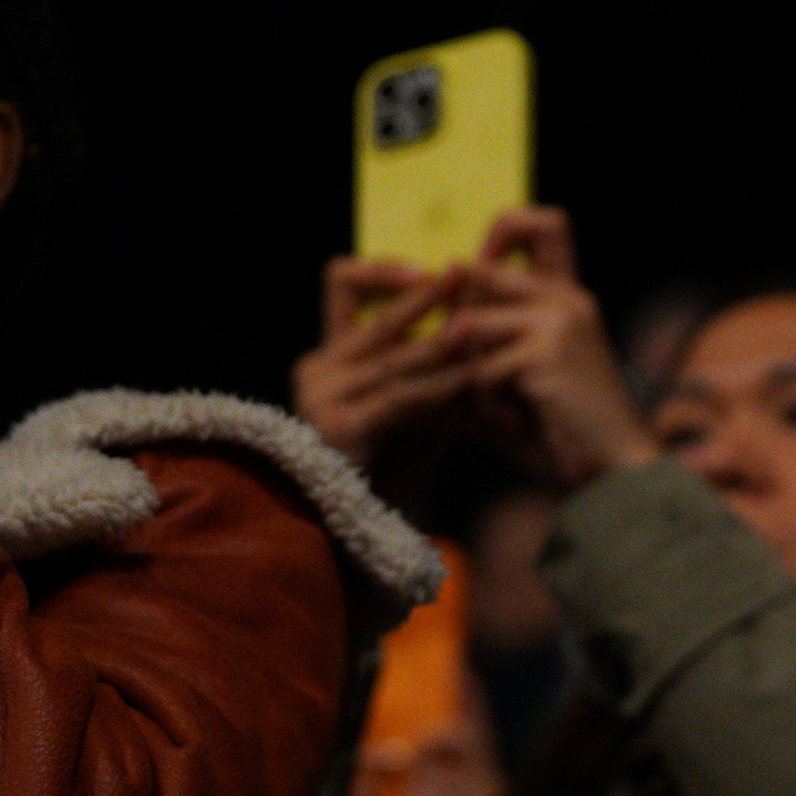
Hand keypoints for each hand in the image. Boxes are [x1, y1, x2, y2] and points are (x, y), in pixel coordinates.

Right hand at [292, 257, 476, 470]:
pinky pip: (397, 398)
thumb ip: (430, 363)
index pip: (342, 285)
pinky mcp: (339, 428)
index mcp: (332, 356)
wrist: (360, 525)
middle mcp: (319, 370)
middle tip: (464, 272)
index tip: (425, 270)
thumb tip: (475, 317)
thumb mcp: (410, 401)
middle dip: (427, 295)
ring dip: (440, 342)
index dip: (382, 271)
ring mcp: (323, 398)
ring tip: (476, 325)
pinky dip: (436, 386)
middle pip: (377, 319)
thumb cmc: (391, 462)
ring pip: (392, 359)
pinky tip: (467, 378)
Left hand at [452, 207, 650, 486]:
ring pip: (471, 327)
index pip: (545, 221)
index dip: (501, 232)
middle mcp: (568, 298)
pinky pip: (482, 369)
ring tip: (502, 403)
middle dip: (460, 322)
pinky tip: (520, 419)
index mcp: (572, 295)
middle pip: (481, 274)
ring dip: (474, 372)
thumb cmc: (572, 422)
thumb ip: (505, 331)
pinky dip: (490, 403)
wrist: (617, 460)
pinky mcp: (545, 354)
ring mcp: (558, 322)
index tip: (482, 274)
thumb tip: (449, 308)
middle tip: (477, 367)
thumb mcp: (539, 365)